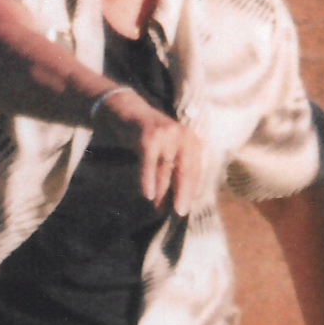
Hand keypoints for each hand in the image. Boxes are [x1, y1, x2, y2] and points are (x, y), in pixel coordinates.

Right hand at [97, 90, 202, 215]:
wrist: (128, 111)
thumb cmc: (150, 138)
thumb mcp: (169, 150)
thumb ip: (177, 169)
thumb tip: (182, 200)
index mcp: (192, 141)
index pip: (195, 171)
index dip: (191, 191)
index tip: (186, 209)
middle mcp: (183, 136)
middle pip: (185, 170)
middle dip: (182, 193)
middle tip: (179, 212)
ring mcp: (166, 134)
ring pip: (166, 169)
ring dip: (162, 191)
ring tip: (159, 209)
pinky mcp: (149, 136)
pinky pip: (149, 162)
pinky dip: (147, 179)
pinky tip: (147, 195)